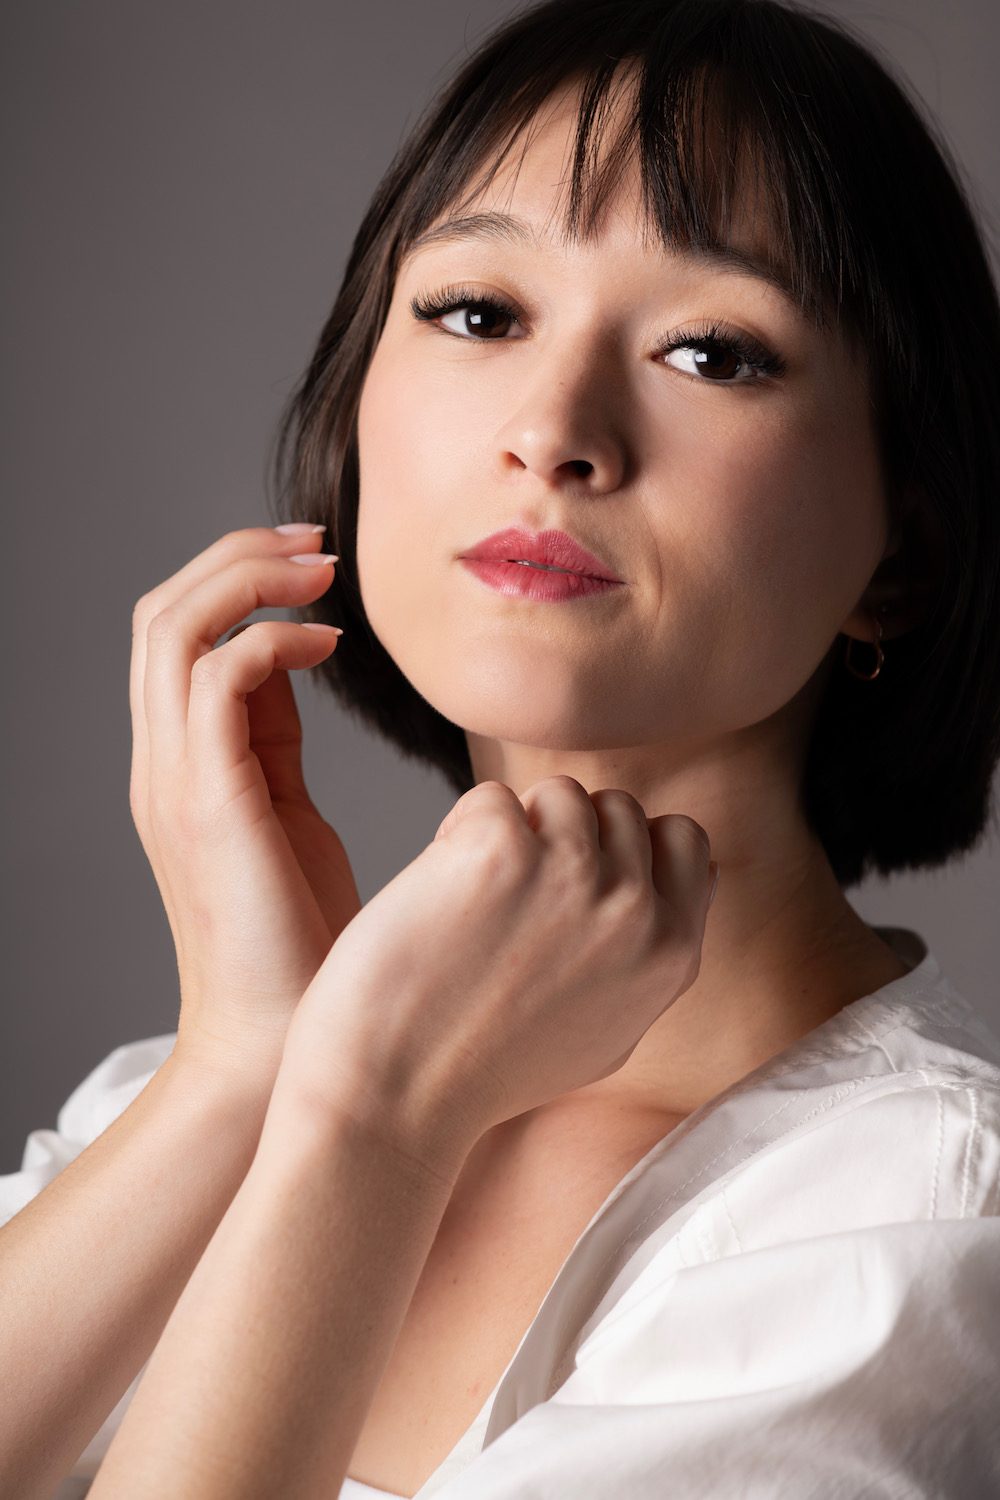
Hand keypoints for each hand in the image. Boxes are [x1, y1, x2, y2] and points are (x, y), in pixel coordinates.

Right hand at [129, 524, 360, 1090]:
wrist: (285, 1052)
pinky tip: (330, 651)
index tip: (318, 565)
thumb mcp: (288, 815)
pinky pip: (219, 680)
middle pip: (159, 611)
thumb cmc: (305, 944)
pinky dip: (272, 642)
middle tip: (318, 544)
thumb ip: (274, 739)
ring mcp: (173, 782)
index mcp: (180, 762)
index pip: (178, 632)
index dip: (238, 578)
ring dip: (249, 580)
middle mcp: (160, 762)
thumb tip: (299, 658)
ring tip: (321, 574)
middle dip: (237, 555)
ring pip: (173, 628)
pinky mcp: (207, 804)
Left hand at [276, 776, 715, 1173]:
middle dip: (564, 834)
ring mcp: (571, 876)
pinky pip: (489, 799)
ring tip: (475, 900)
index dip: (626, 845)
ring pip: (557, 794)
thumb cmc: (488, 1070)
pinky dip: (457, 834)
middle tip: (512, 901)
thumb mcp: (609, 1031)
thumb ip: (648, 957)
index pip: (683, 839)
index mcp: (671, 953)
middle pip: (616, 808)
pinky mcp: (500, 852)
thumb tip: (678, 884)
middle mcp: (634, 912)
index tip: (575, 881)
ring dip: (513, 828)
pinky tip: (439, 898)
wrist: (396, 1098)